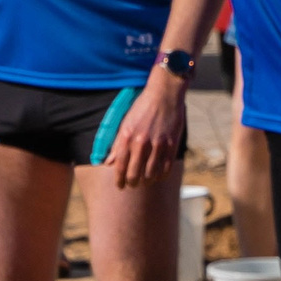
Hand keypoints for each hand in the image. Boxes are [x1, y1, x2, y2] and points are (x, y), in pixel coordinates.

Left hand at [99, 68, 189, 186]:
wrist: (164, 94)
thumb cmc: (142, 108)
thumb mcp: (125, 124)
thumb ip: (117, 145)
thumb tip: (108, 163)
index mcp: (127, 137)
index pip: (120, 167)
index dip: (119, 180)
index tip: (120, 186)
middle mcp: (142, 142)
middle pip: (135, 174)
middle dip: (132, 183)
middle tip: (132, 185)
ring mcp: (158, 144)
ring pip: (151, 174)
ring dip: (147, 181)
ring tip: (145, 181)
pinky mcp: (172, 144)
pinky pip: (166, 168)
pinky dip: (161, 176)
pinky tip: (158, 176)